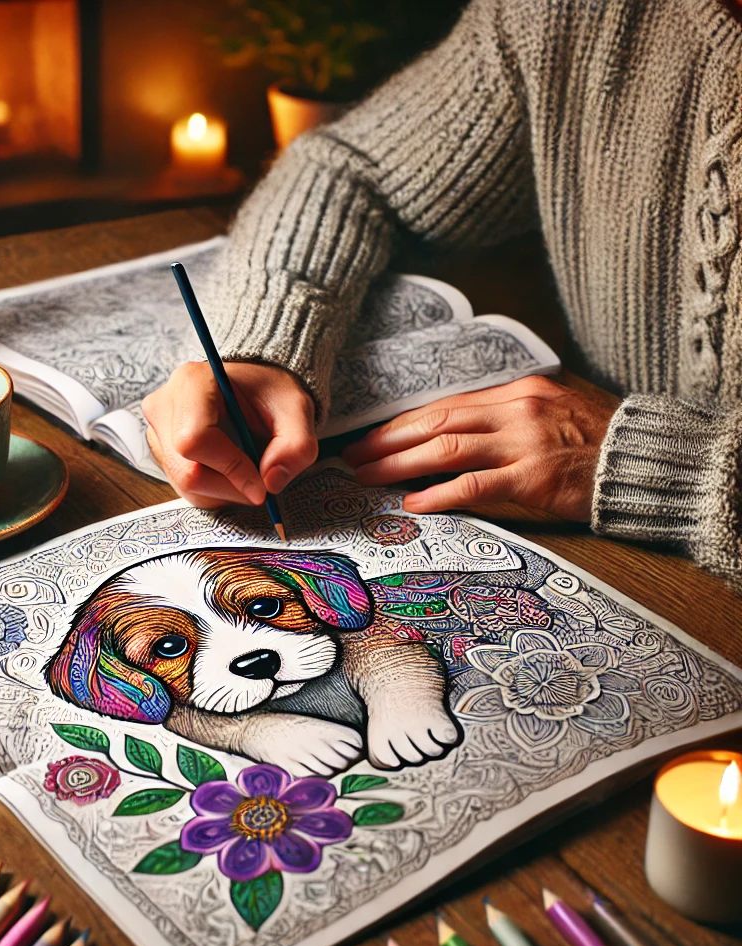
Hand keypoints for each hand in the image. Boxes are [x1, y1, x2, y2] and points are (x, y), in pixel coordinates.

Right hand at [142, 361, 318, 508]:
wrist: (251, 389)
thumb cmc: (269, 394)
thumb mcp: (296, 410)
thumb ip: (295, 445)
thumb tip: (272, 482)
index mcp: (192, 383)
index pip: (195, 439)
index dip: (231, 469)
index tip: (261, 484)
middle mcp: (165, 406)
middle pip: (187, 471)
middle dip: (230, 488)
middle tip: (260, 486)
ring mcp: (157, 431)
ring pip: (185, 486)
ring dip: (224, 492)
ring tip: (247, 473)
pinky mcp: (161, 452)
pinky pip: (183, 489)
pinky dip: (214, 492)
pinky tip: (230, 473)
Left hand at [341, 376, 613, 520]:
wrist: (642, 461)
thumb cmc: (590, 444)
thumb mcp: (544, 417)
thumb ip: (500, 422)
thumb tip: (447, 438)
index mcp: (514, 394)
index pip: (443, 405)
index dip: (401, 423)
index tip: (371, 438)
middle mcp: (514, 411)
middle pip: (435, 422)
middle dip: (388, 441)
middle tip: (353, 457)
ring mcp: (523, 443)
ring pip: (446, 449)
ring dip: (400, 464)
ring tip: (367, 477)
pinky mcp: (533, 478)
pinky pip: (476, 485)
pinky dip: (441, 493)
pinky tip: (413, 502)